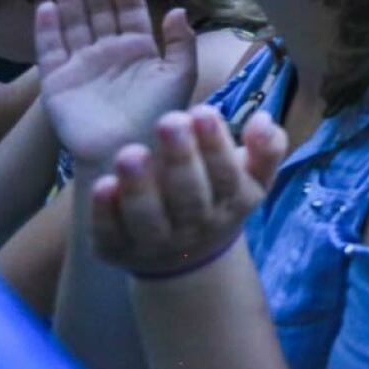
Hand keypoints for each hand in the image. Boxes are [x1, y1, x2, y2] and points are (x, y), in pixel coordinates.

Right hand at [36, 0, 198, 170]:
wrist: (129, 150)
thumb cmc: (160, 115)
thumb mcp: (180, 76)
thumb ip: (182, 42)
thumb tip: (178, 9)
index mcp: (139, 49)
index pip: (130, 7)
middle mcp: (109, 53)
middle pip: (99, 9)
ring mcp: (82, 66)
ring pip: (74, 23)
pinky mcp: (58, 82)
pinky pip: (50, 50)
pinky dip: (47, 29)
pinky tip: (47, 6)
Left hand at [88, 105, 285, 277]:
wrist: (189, 256)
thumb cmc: (218, 195)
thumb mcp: (252, 175)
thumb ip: (266, 147)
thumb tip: (263, 119)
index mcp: (232, 202)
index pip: (226, 175)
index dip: (215, 145)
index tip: (203, 111)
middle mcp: (195, 226)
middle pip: (189, 196)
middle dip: (179, 158)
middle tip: (169, 120)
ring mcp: (155, 242)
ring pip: (148, 218)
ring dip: (139, 188)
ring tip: (130, 153)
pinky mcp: (117, 250)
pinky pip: (110, 234)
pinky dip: (105, 213)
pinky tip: (103, 186)